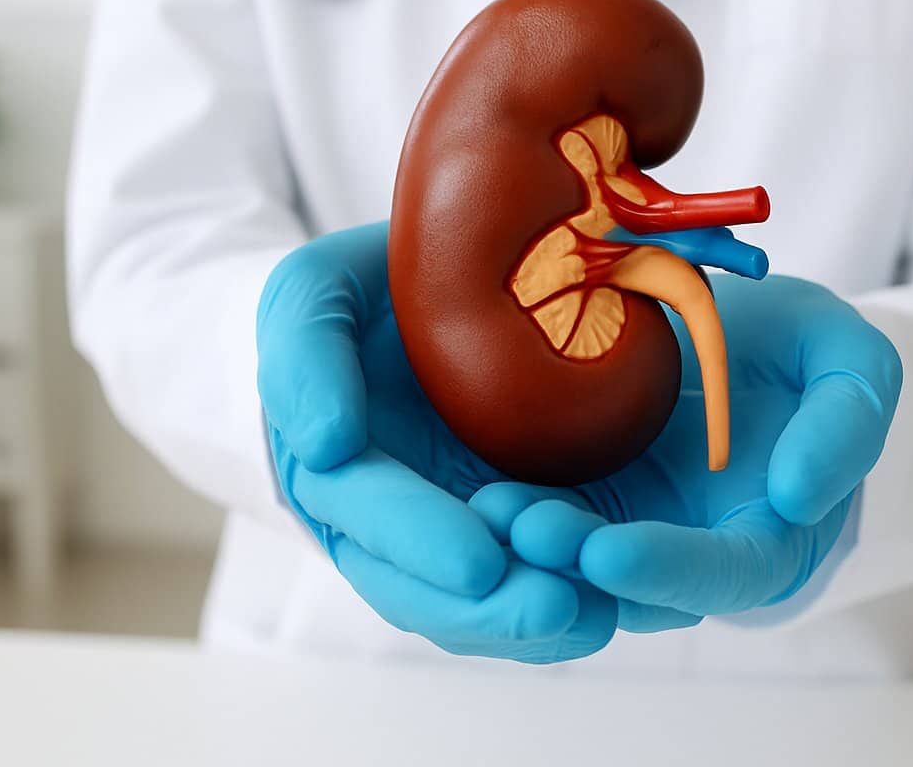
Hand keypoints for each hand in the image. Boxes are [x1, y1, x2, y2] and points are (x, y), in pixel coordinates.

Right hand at [257, 222, 615, 662]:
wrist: (445, 289)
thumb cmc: (370, 290)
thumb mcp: (315, 289)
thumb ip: (305, 355)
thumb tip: (328, 446)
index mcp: (326, 467)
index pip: (365, 515)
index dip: (417, 540)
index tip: (478, 562)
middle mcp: (377, 522)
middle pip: (418, 590)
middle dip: (485, 609)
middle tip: (555, 608)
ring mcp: (440, 532)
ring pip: (470, 607)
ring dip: (526, 622)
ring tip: (593, 616)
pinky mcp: (500, 532)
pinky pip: (520, 585)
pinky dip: (559, 603)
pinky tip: (607, 607)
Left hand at [469, 275, 901, 630]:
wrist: (747, 338)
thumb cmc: (806, 357)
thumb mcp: (851, 365)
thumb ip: (845, 425)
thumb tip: (797, 497)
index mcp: (765, 538)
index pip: (720, 576)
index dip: (667, 570)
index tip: (609, 551)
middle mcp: (688, 551)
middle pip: (628, 585)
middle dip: (571, 562)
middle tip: (520, 527)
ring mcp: (628, 526)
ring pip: (572, 563)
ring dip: (526, 546)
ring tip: (483, 507)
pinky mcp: (579, 494)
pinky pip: (539, 515)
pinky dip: (506, 511)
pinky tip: (468, 484)